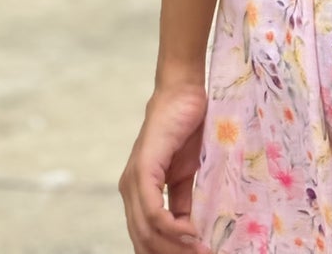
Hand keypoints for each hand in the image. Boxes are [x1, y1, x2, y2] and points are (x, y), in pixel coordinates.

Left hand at [120, 80, 209, 253]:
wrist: (183, 93)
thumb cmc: (186, 128)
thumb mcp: (187, 175)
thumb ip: (183, 203)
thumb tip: (191, 234)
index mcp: (138, 193)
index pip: (145, 237)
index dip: (168, 252)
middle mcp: (130, 190)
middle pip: (144, 240)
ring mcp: (133, 180)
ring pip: (146, 230)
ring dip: (174, 246)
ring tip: (201, 251)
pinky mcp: (142, 169)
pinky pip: (152, 211)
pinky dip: (172, 227)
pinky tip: (191, 231)